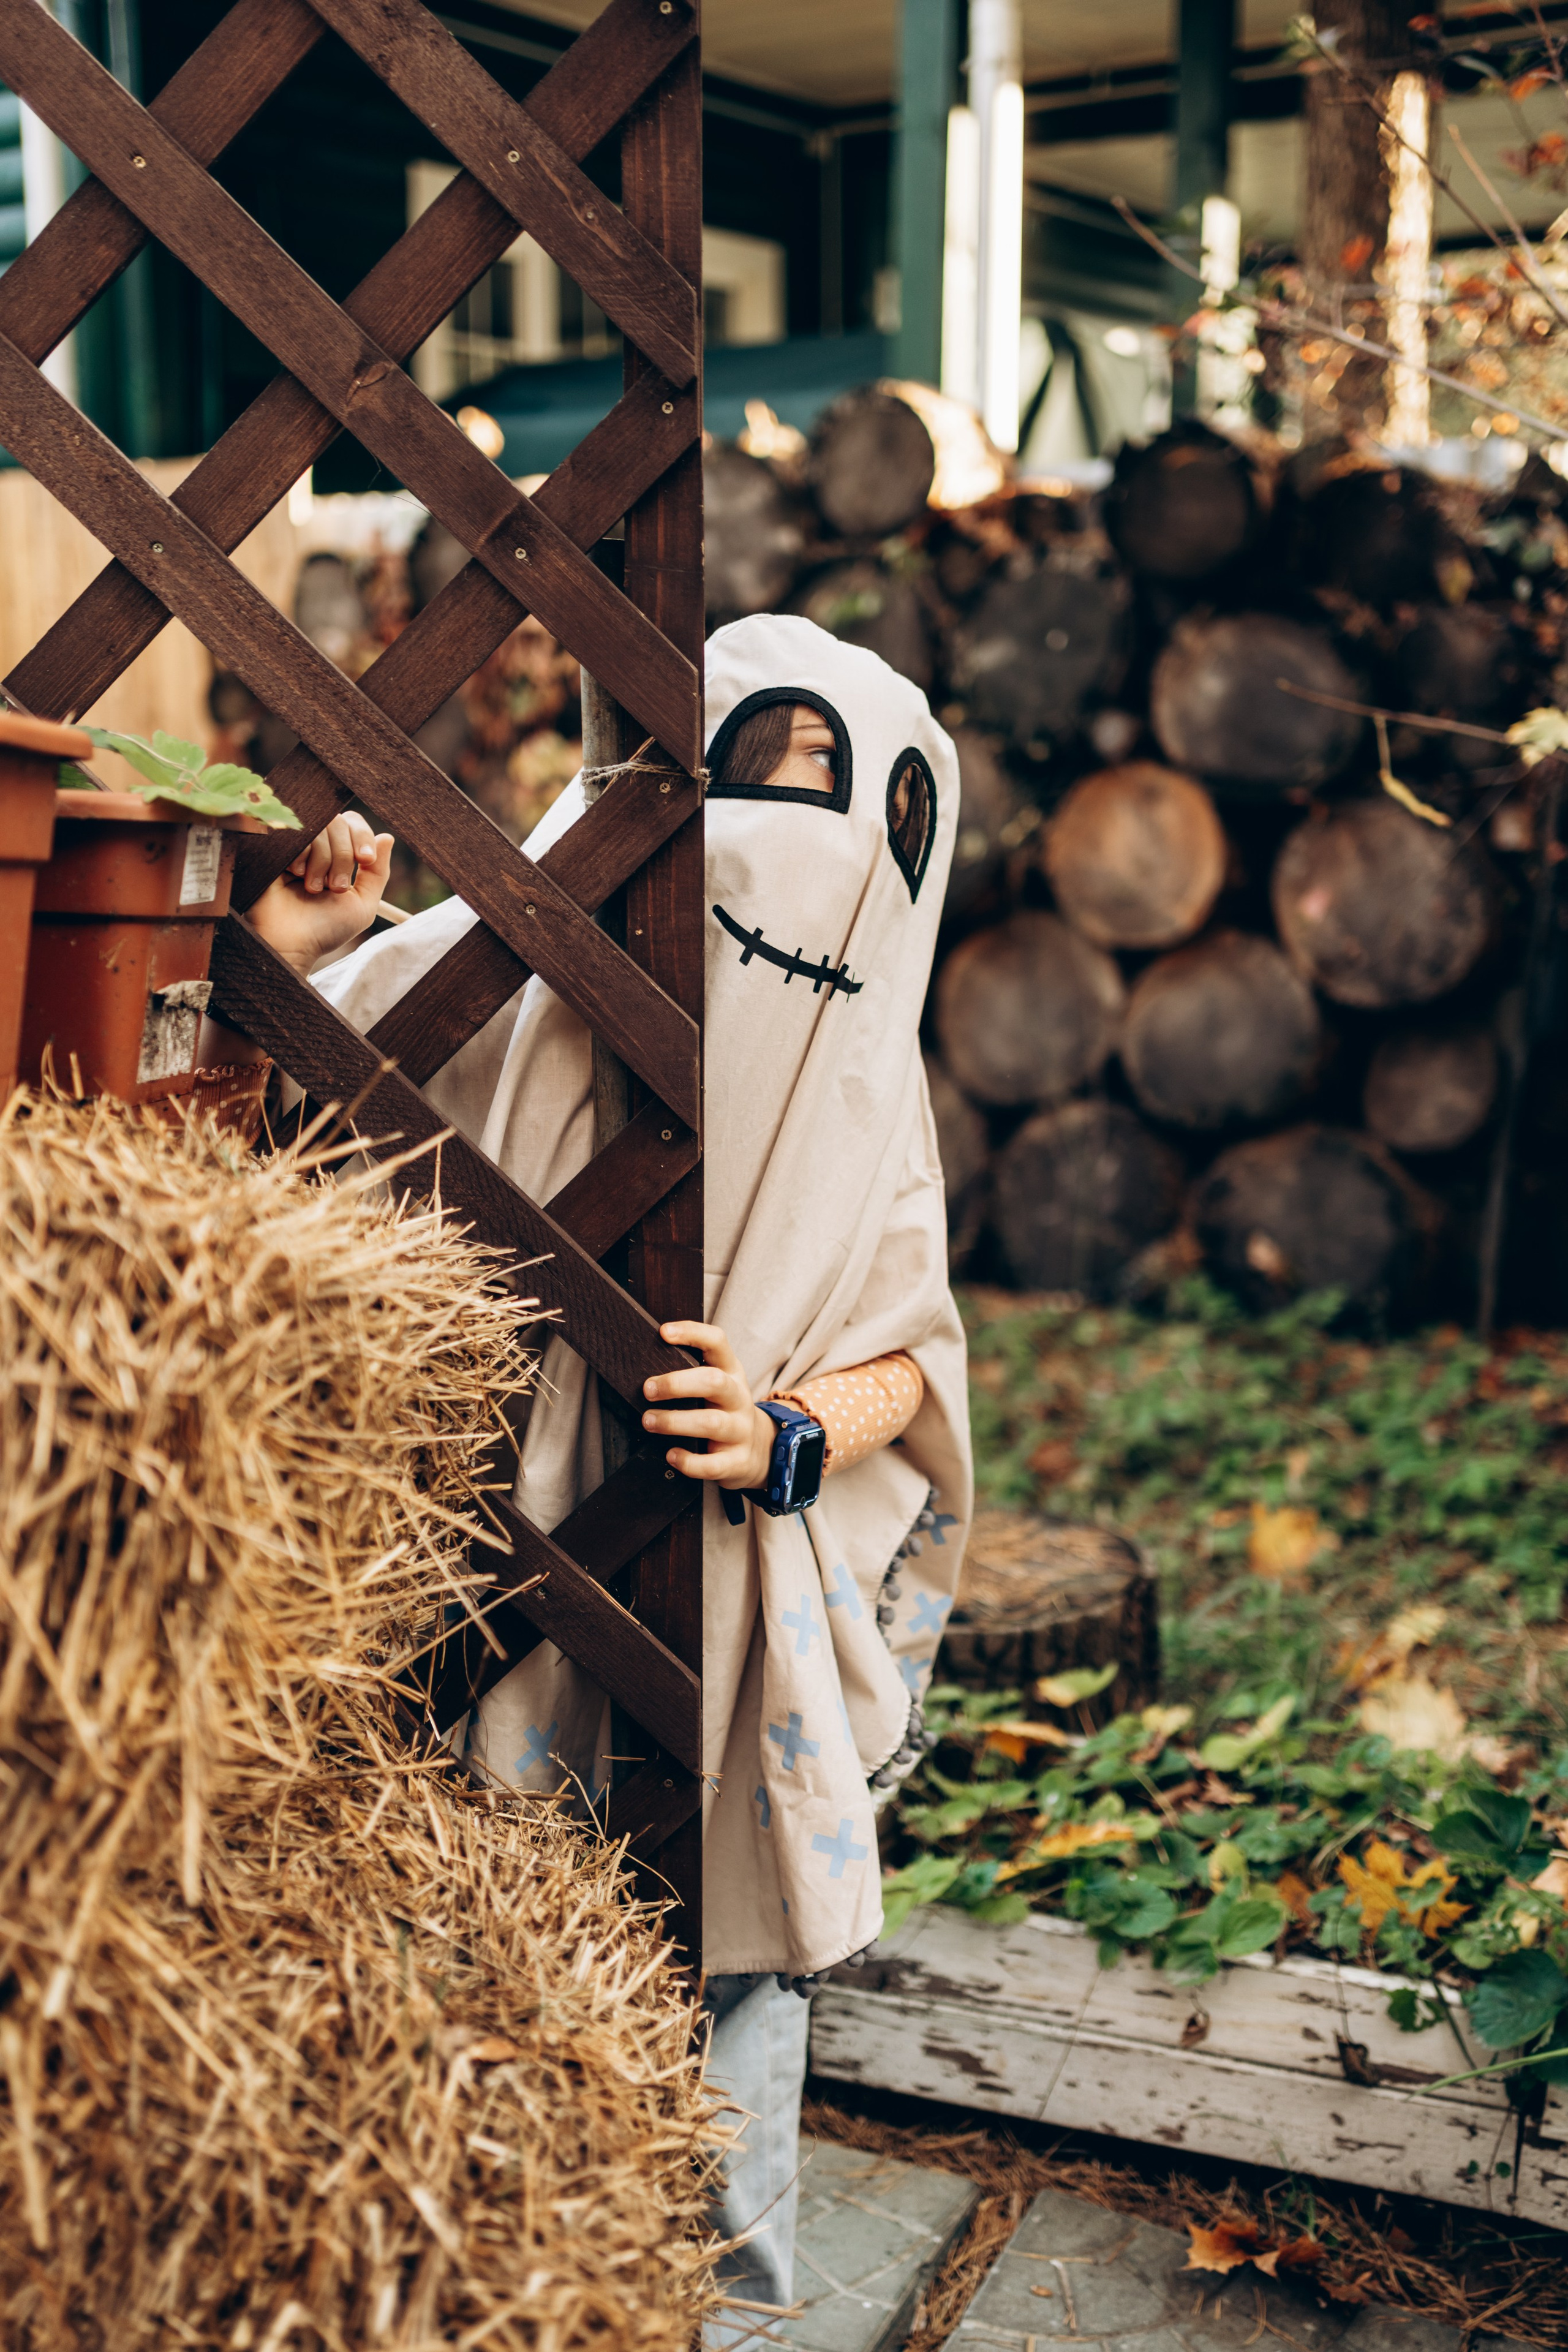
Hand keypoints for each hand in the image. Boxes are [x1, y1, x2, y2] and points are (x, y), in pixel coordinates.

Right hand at [245, 812, 393, 975]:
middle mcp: (315, 845)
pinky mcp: (274, 846)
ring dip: (323, 860)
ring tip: (313, 887)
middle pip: (338, 822)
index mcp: (336, 854)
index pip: (353, 823)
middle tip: (336, 886)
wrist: (290, 942)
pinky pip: (296, 833)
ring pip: (319, 827)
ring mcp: (293, 844)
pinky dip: (303, 855)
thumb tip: (387, 837)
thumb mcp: (362, 903)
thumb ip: (377, 872)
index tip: (365, 859)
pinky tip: (294, 875)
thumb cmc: (325, 929)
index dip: (362, 836)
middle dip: (344, 855)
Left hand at [643, 1321, 775, 1490]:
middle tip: (647, 1389)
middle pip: (714, 1382)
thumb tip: (642, 1364)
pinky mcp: (738, 1461)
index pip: (717, 1342)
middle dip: (677, 1384)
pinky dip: (690, 1462)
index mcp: (731, 1372)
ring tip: (649, 1421)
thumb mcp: (716, 1386)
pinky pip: (713, 1464)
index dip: (692, 1333)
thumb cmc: (723, 1410)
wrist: (761, 1450)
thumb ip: (690, 1373)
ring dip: (674, 1422)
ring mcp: (741, 1430)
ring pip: (711, 1422)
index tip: (663, 1332)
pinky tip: (671, 1455)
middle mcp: (738, 1398)